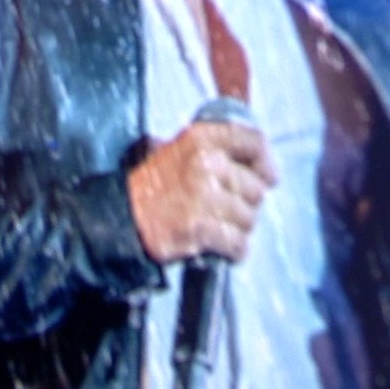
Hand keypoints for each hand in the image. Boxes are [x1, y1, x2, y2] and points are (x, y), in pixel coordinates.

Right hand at [127, 122, 276, 263]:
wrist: (121, 217)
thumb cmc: (152, 186)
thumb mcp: (178, 150)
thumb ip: (215, 149)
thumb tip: (259, 163)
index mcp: (200, 138)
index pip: (253, 141)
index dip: (266, 162)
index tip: (267, 177)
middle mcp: (205, 163)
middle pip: (256, 188)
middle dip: (246, 204)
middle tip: (226, 210)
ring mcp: (204, 196)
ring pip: (249, 219)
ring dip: (238, 228)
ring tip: (217, 227)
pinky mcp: (201, 228)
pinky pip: (238, 243)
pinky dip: (234, 250)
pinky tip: (219, 246)